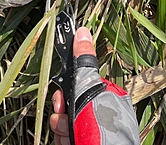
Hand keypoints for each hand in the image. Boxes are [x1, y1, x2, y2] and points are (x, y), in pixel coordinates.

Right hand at [50, 27, 95, 144]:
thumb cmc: (103, 126)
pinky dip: (63, 140)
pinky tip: (71, 142)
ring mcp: (88, 130)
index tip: (61, 97)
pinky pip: (63, 137)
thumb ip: (84, 62)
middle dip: (61, 111)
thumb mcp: (91, 88)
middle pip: (67, 103)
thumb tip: (82, 31)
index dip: (65, 90)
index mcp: (103, 96)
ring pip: (62, 122)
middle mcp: (97, 113)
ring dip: (61, 128)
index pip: (77, 85)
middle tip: (65, 117)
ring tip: (71, 135)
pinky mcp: (80, 142)